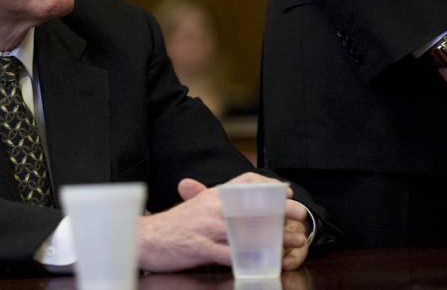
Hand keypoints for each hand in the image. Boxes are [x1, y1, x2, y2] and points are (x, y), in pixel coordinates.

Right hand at [137, 173, 308, 272]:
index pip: (244, 182)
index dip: (268, 185)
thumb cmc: (173, 226)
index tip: (286, 192)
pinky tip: (264, 263)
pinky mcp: (201, 248)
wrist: (146, 238)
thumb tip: (242, 204)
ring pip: (247, 230)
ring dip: (274, 236)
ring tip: (292, 241)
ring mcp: (207, 228)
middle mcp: (211, 207)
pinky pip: (231, 254)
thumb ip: (218, 204)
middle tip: (300, 214)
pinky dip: (250, 259)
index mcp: (211, 195)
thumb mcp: (196, 207)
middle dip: (280, 209)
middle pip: (253, 204)